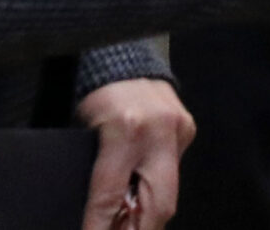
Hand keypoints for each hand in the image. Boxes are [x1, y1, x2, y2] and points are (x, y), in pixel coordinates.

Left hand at [77, 77, 191, 227]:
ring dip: (147, 217)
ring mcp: (177, 128)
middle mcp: (157, 129)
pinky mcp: (187, 128)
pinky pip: (173, 171)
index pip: (110, 194)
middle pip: (156, 205)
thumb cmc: (97, 93)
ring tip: (126, 226)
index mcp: (123, 128)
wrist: (124, 55)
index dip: (99, 227)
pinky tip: (141, 202)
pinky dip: (156, 192)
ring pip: (168, 193)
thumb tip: (98, 217)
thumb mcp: (82, 132)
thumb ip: (95, 175)